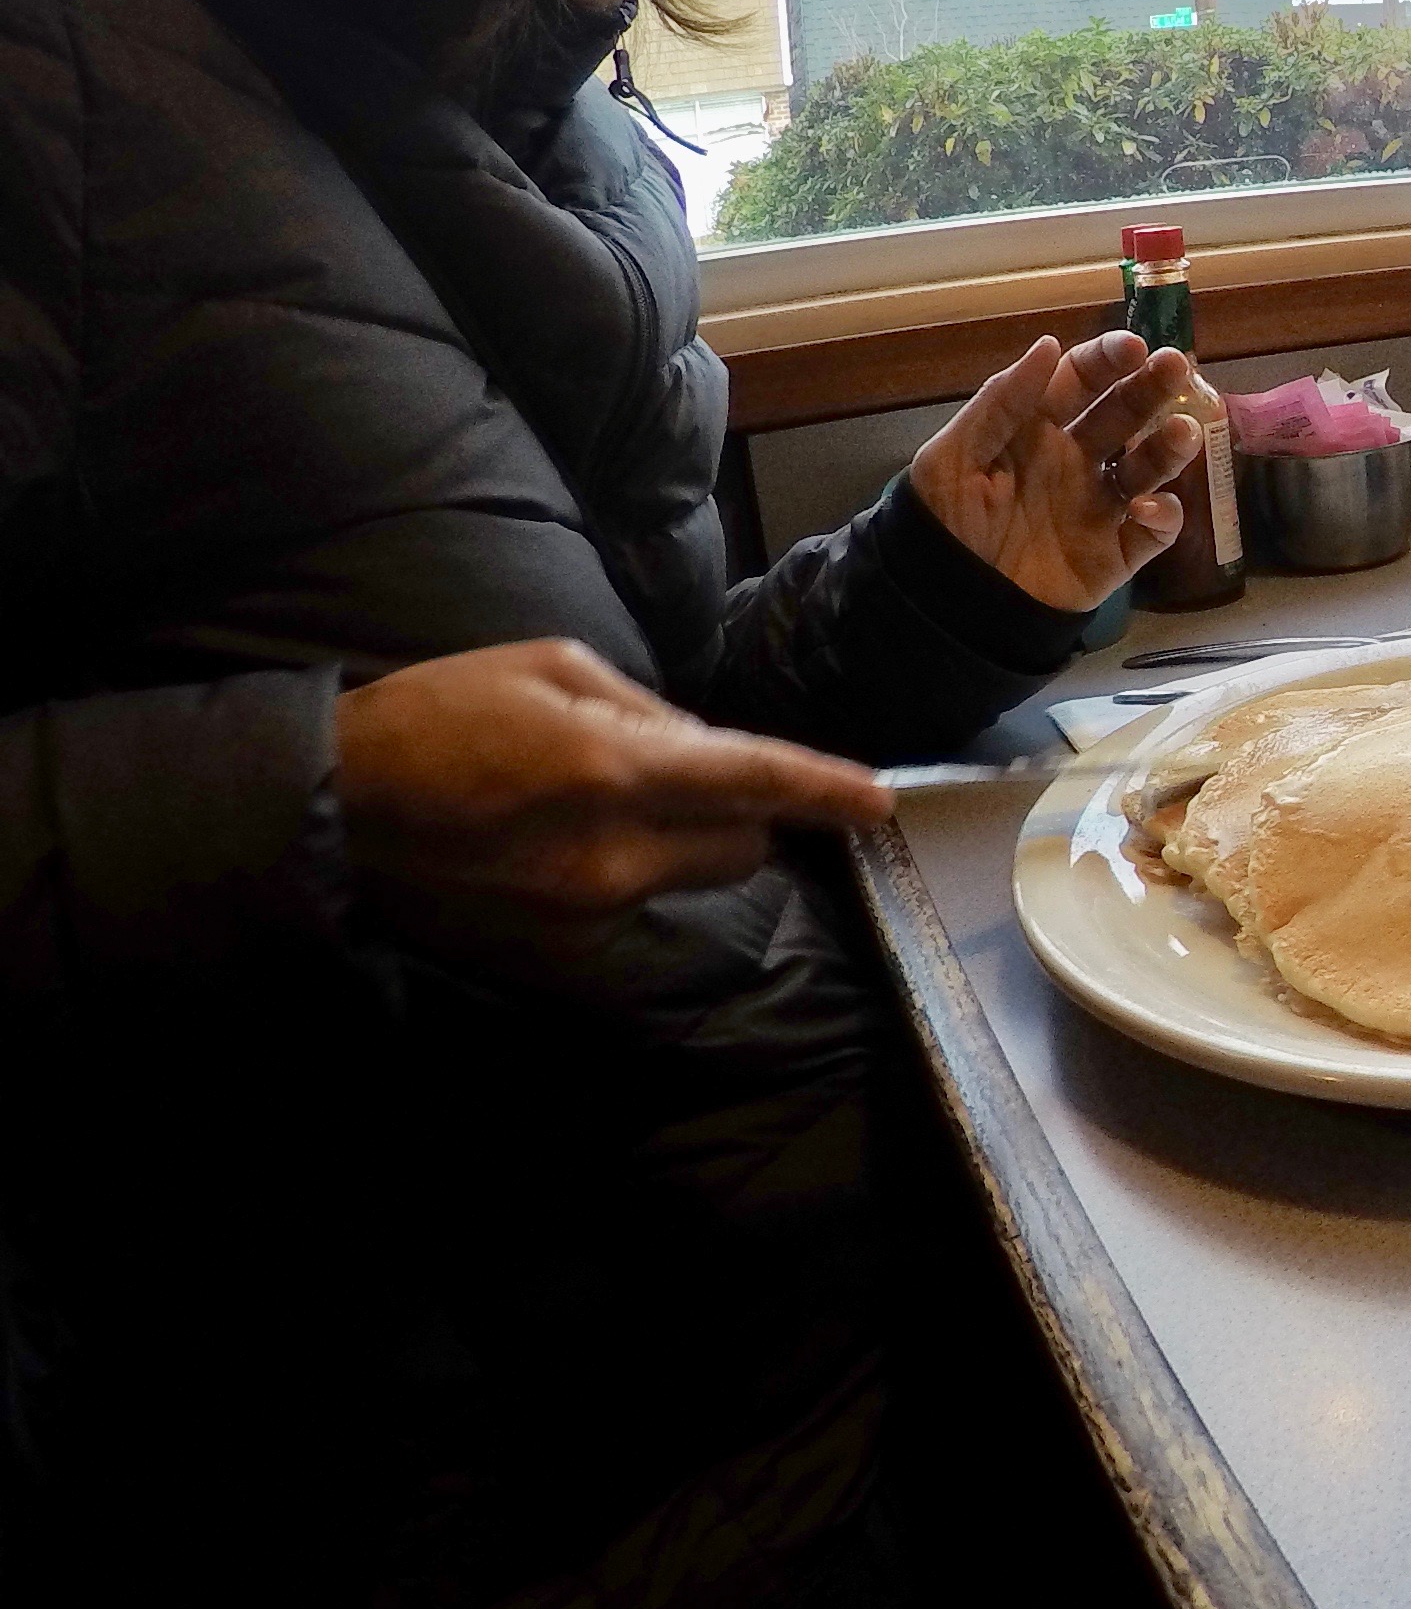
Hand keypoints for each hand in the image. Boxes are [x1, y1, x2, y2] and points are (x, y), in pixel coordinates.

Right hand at [335, 640, 889, 951]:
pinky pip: (640, 895)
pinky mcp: (563, 942)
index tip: (879, 802)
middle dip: (742, 809)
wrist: (334, 808)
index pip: (754, 782)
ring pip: (696, 875)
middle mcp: (614, 854)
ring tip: (604, 795)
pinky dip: (634, 861)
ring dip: (688, 837)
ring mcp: (588, 909)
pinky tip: (566, 831)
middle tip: (682, 769)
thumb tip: (709, 748)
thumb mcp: (551, 666)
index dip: (825, 791)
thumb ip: (648, 709)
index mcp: (613, 771)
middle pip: (743, 845)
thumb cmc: (439, 714)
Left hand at [908, 330, 1203, 610]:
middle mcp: (1077, 459)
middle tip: (1177, 368)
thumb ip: (1002, 402)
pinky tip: (1148, 507)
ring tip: (1183, 432)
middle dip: (1152, 388)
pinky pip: (1156, 530)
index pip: (1080, 381)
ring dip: (1170, 446)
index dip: (1106, 360)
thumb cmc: (945, 521)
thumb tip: (1049, 344)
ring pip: (1149, 467)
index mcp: (1038, 428)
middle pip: (1124, 414)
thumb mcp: (955, 455)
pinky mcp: (1118, 552)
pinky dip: (1163, 516)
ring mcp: (1101, 505)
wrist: (950, 602)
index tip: (1135, 348)